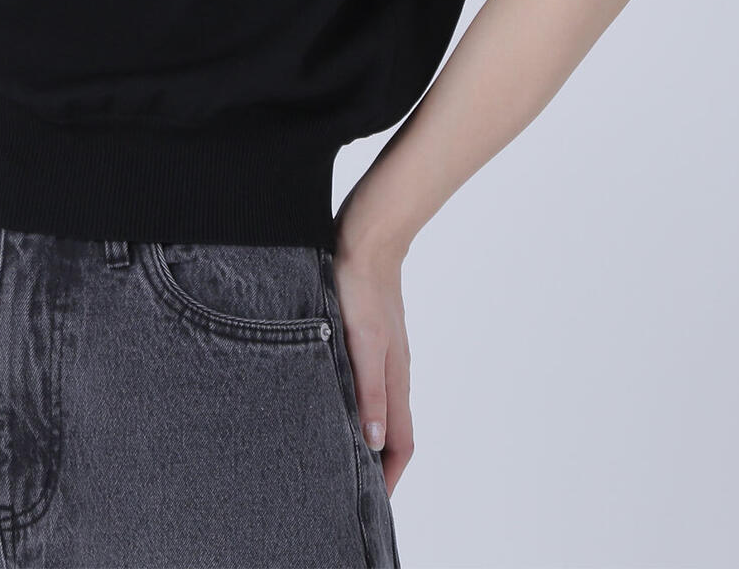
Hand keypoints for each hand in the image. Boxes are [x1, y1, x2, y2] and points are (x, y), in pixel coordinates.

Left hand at [331, 204, 414, 497]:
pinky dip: (358, 403)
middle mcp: (393, 370)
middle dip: (378, 463)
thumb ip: (368, 391)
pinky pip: (369, 381)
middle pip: (393, 429)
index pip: (400, 443)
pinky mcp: (370, 335)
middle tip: (351, 485)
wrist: (368, 236)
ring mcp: (384, 352)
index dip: (389, 476)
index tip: (372, 502)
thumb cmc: (361, 285)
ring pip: (380, 405)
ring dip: (367, 433)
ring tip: (340, 451)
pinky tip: (337, 398)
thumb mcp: (362, 342)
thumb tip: (372, 441)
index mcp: (394, 378)